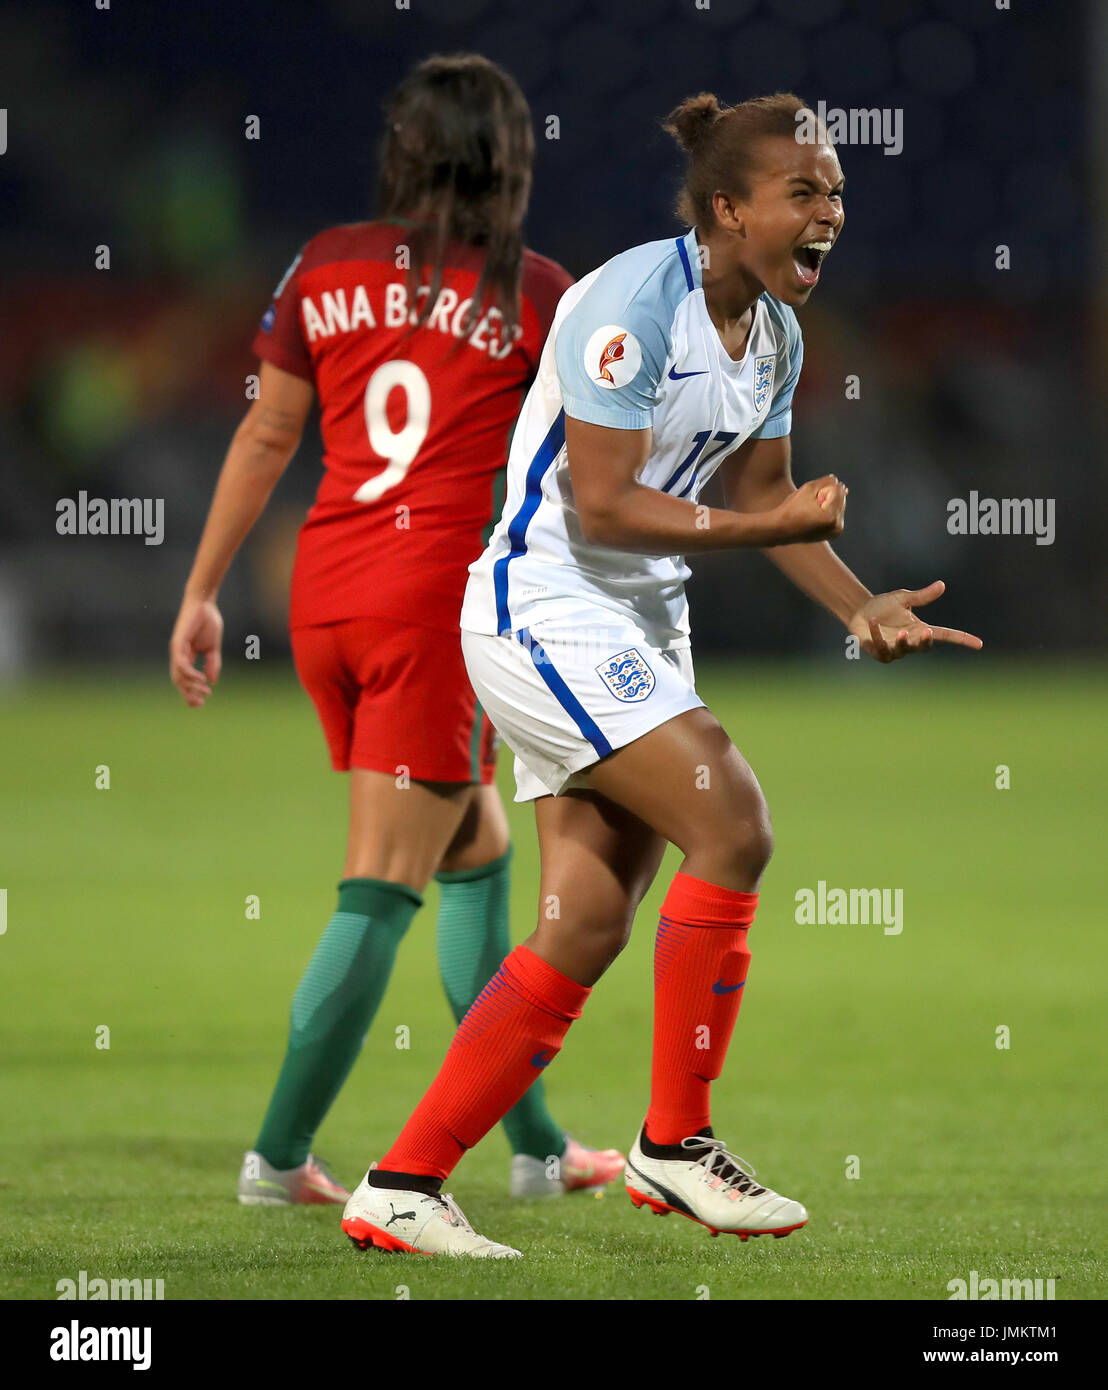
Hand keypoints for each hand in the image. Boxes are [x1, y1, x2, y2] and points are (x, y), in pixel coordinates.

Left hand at [170, 597, 223, 705]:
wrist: (204, 603)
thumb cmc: (208, 622)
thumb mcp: (213, 647)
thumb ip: (212, 663)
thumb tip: (213, 681)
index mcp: (186, 656)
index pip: (185, 679)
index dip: (191, 692)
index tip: (203, 702)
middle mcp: (179, 655)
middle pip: (179, 681)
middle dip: (189, 694)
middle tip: (201, 702)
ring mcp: (177, 649)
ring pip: (179, 675)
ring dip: (192, 686)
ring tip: (205, 691)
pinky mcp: (178, 643)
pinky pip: (182, 663)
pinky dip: (190, 674)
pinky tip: (201, 679)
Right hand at [768, 475, 847, 543]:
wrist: (781, 529)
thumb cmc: (792, 508)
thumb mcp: (809, 488)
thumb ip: (827, 481)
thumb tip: (839, 483)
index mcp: (831, 516)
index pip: (838, 489)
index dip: (823, 489)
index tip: (811, 500)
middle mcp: (837, 526)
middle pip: (841, 497)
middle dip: (827, 496)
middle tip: (810, 506)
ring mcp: (837, 531)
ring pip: (840, 505)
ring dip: (828, 503)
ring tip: (811, 512)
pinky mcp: (835, 533)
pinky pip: (837, 513)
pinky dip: (829, 511)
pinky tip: (815, 516)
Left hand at [848, 580, 982, 662]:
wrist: (860, 612)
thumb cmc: (884, 606)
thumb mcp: (904, 599)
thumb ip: (922, 596)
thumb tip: (942, 585)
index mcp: (921, 629)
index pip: (946, 635)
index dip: (962, 639)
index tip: (978, 644)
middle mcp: (911, 642)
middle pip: (924, 647)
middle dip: (925, 642)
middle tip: (927, 632)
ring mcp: (895, 650)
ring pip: (903, 650)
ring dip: (903, 642)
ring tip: (902, 632)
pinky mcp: (880, 653)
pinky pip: (881, 647)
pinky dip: (877, 635)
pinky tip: (872, 622)